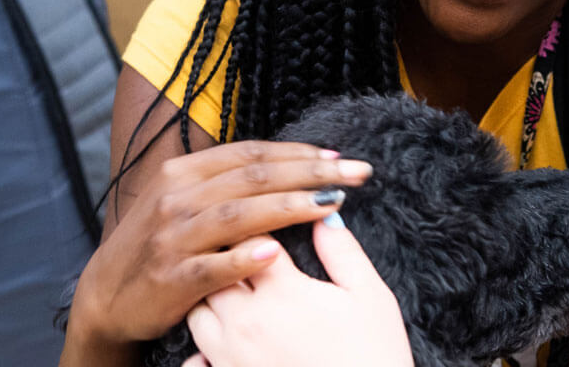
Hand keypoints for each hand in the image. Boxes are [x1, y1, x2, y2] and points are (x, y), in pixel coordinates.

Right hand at [68, 141, 373, 344]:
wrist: (106, 296)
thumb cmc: (156, 246)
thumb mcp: (181, 201)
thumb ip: (224, 183)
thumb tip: (286, 165)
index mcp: (182, 173)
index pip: (250, 154)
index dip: (298, 152)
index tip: (339, 156)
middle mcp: (177, 199)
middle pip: (253, 178)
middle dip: (310, 172)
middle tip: (356, 173)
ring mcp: (173, 238)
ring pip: (238, 215)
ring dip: (289, 206)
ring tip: (332, 203)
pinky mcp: (172, 278)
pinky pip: (213, 267)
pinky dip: (243, 258)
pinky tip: (276, 253)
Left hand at [183, 217, 412, 366]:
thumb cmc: (372, 355)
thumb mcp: (370, 297)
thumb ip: (343, 252)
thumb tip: (325, 215)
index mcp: (282, 292)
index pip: (252, 239)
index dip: (258, 227)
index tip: (266, 224)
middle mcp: (247, 320)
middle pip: (215, 271)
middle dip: (228, 258)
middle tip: (246, 254)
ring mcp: (231, 354)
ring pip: (197, 311)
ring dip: (212, 298)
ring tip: (237, 297)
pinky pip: (196, 359)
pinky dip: (203, 349)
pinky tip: (228, 343)